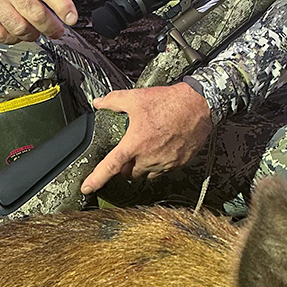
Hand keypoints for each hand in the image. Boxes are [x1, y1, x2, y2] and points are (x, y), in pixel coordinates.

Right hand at [0, 0, 76, 42]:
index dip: (62, 5)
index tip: (72, 17)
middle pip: (35, 13)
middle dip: (52, 27)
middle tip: (58, 31)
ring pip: (19, 27)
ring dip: (33, 35)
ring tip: (37, 32)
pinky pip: (1, 34)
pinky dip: (13, 39)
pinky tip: (18, 34)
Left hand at [81, 83, 212, 194]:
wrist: (199, 105)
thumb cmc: (168, 102)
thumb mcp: (136, 98)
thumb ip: (113, 101)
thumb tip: (98, 102)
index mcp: (134, 144)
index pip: (110, 167)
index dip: (96, 179)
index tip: (87, 188)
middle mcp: (148, 158)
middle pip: (129, 173)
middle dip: (125, 166)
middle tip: (128, 152)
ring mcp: (165, 163)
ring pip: (146, 174)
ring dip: (141, 167)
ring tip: (145, 151)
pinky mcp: (179, 163)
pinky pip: (163, 171)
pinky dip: (158, 164)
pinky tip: (160, 150)